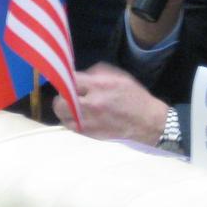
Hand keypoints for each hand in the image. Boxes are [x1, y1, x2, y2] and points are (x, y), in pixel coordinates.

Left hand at [53, 62, 167, 143]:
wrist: (146, 121)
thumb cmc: (133, 95)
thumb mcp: (118, 76)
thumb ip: (95, 73)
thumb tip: (77, 75)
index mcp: (100, 86)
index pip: (70, 80)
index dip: (66, 78)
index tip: (67, 79)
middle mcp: (92, 104)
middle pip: (60, 101)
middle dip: (62, 95)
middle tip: (68, 93)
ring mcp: (89, 122)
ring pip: (61, 115)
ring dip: (64, 108)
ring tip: (72, 105)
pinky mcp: (89, 134)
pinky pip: (69, 126)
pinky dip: (70, 119)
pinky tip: (79, 115)